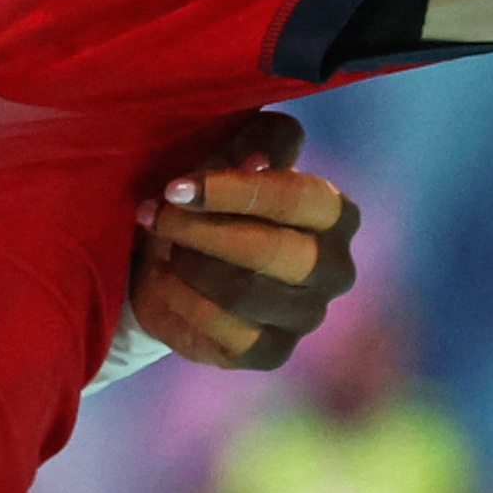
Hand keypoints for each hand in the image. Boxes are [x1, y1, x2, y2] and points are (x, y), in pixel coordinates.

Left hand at [129, 113, 358, 370]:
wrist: (173, 259)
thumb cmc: (211, 197)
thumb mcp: (230, 150)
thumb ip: (257, 139)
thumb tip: (260, 162)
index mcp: (335, 213)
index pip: (297, 199)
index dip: (234, 191)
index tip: (177, 188)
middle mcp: (334, 268)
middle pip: (272, 250)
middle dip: (203, 232)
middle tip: (158, 217)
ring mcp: (307, 316)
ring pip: (243, 292)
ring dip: (188, 263)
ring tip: (163, 245)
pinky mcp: (271, 352)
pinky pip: (226, 333)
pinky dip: (183, 301)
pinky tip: (163, 280)